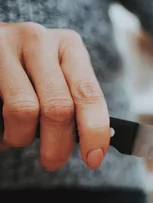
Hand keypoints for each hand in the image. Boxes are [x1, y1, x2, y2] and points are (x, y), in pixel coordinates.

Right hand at [0, 22, 109, 169]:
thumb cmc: (29, 69)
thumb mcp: (58, 75)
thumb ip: (76, 102)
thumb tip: (94, 146)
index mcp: (68, 46)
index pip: (89, 94)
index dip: (94, 132)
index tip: (94, 159)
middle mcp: (39, 40)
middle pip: (58, 107)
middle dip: (58, 145)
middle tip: (52, 162)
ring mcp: (5, 46)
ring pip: (24, 110)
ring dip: (22, 136)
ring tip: (17, 136)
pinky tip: (1, 129)